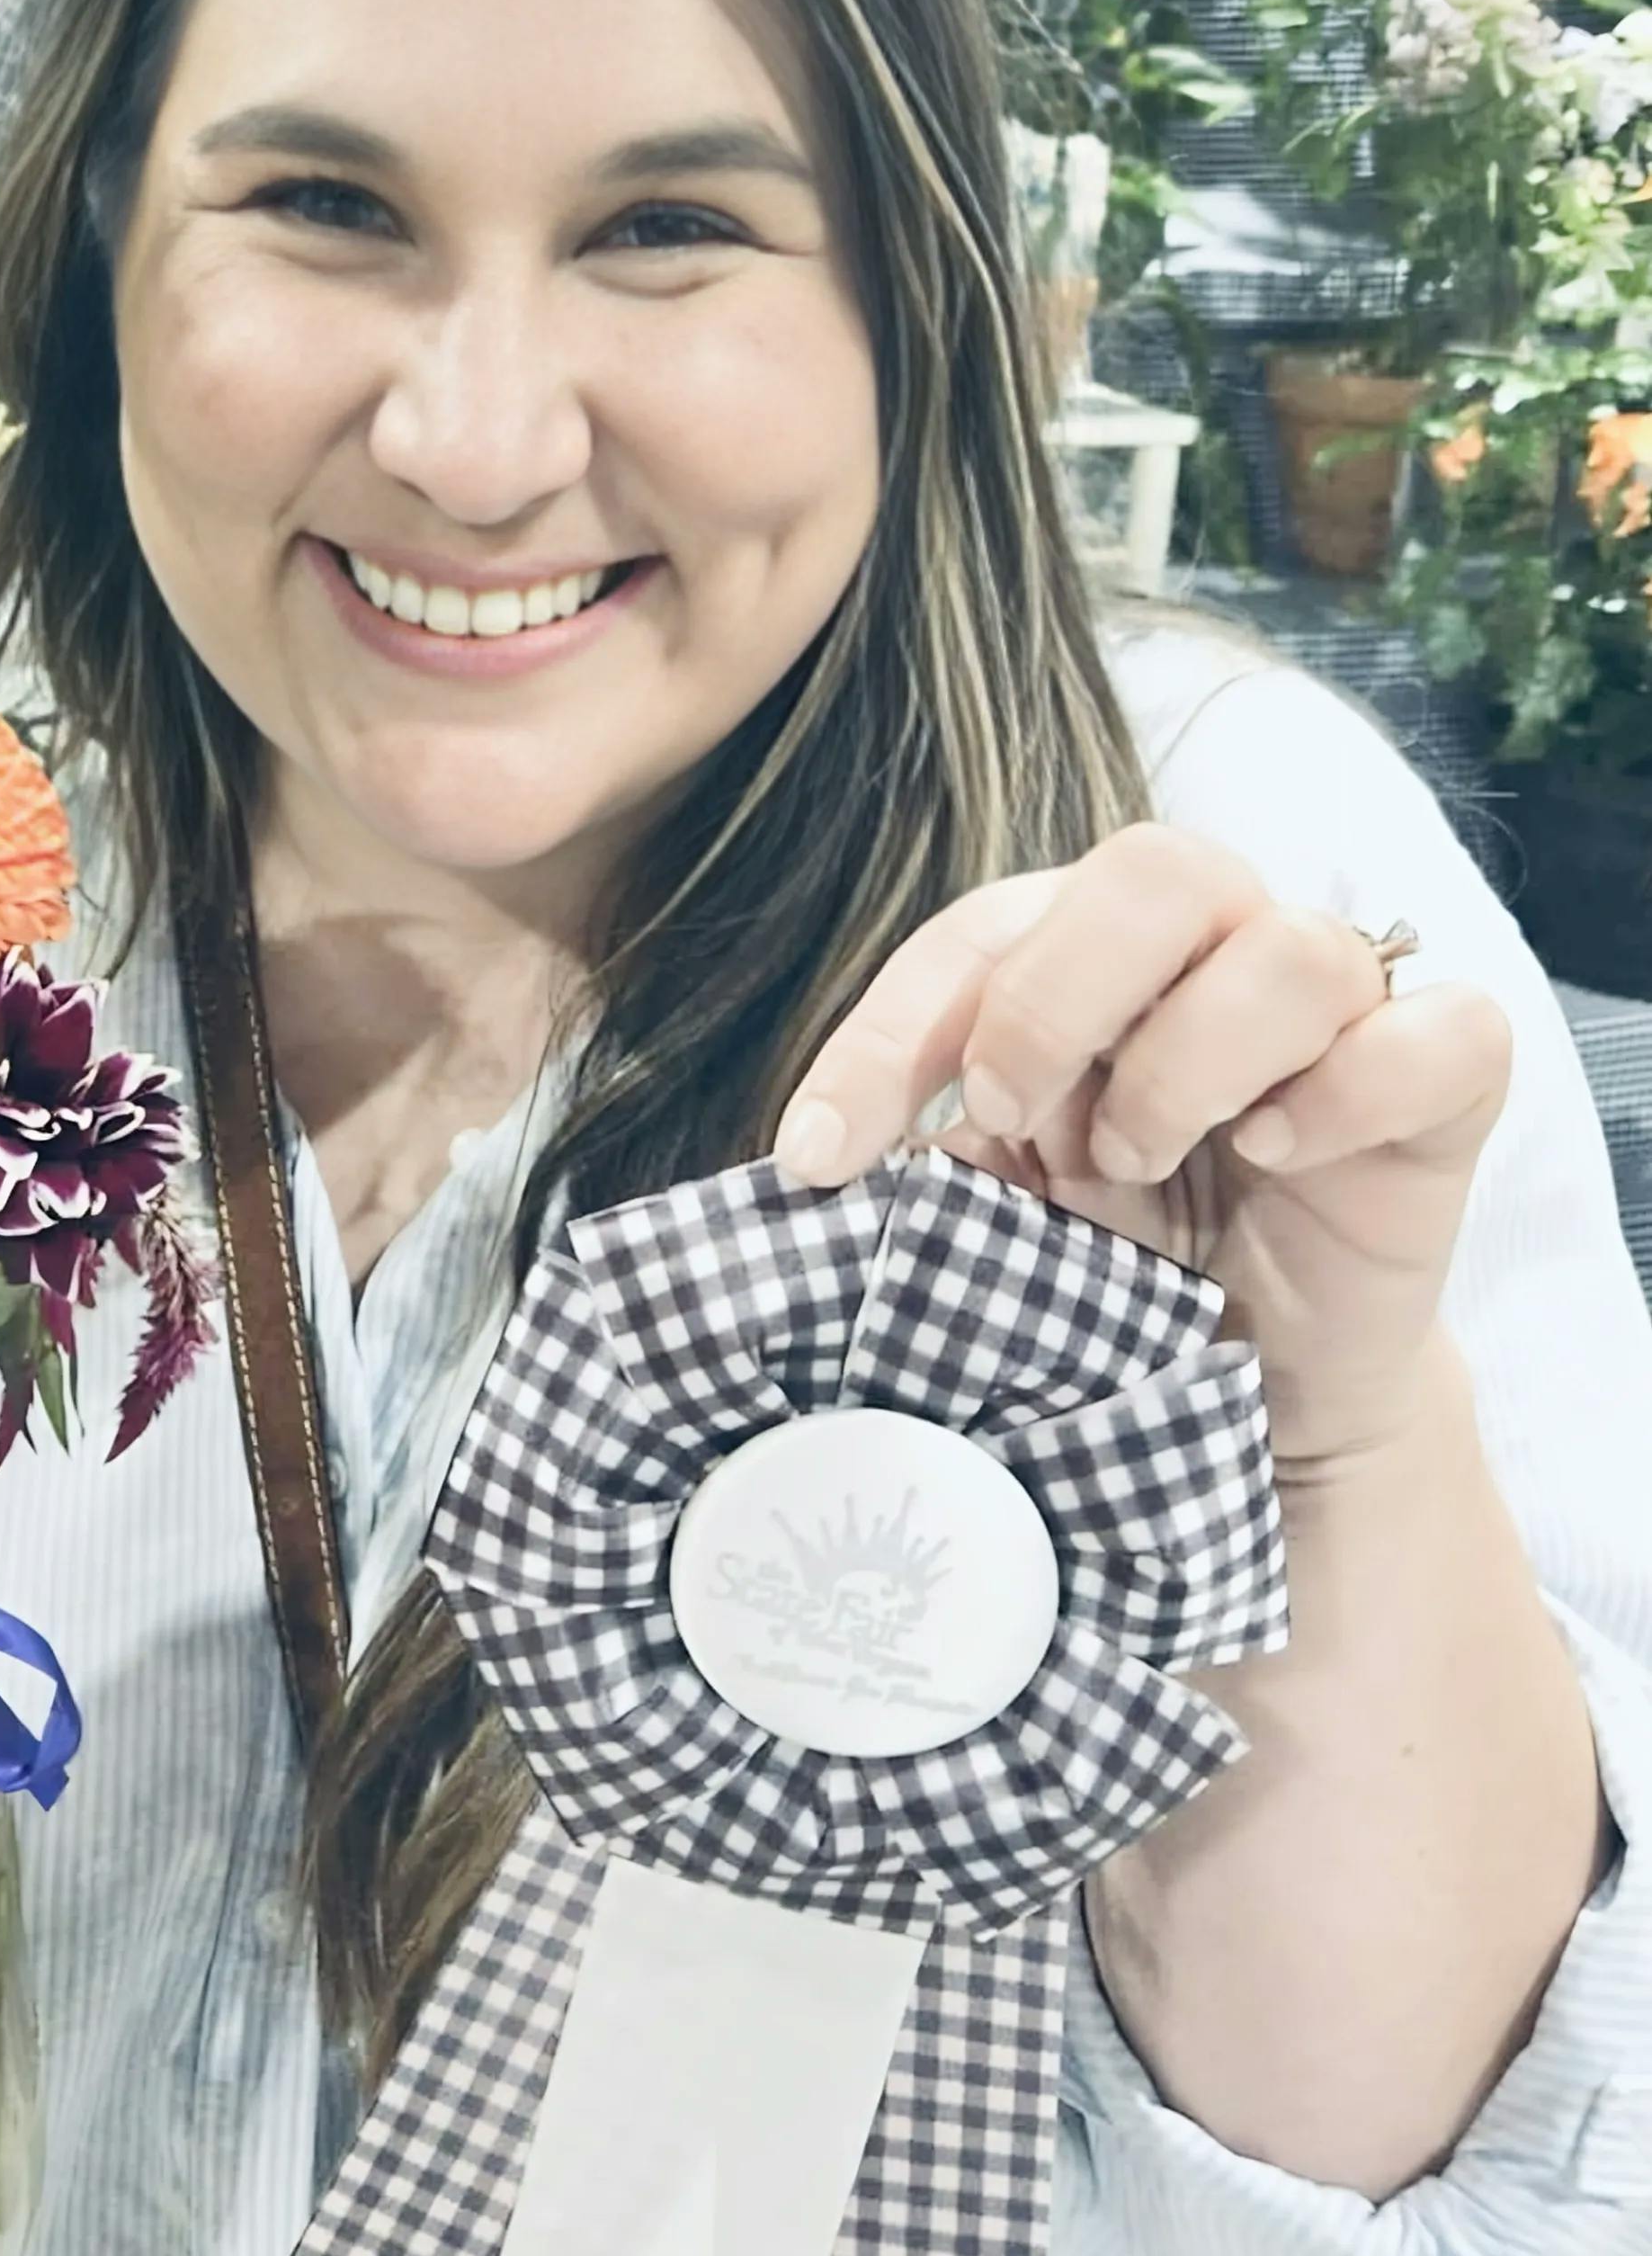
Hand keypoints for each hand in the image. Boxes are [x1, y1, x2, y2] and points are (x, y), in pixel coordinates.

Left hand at [771, 822, 1510, 1467]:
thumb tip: (810, 1157)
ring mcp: (1345, 1009)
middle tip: (1012, 1111)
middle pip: (1155, 869)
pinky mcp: (1445, 1087)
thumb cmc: (1122, 1265)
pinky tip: (1276, 1153)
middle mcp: (1222, 946)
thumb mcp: (1001, 1203)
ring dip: (1186, 1064)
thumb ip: (933, 1150)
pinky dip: (1347, 1093)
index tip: (816, 1154)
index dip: (889, 1035)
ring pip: (1293, 949)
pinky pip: (1439, 1034)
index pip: (983, 933)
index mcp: (1095, 954)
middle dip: (1054, 995)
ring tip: (1139, 1161)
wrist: (1258, 1386)